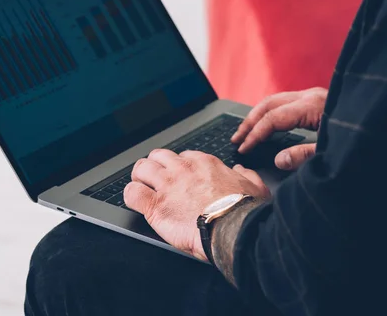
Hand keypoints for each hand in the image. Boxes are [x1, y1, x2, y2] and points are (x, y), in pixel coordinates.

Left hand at [123, 149, 269, 260]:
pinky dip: (131, 196)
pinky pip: (132, 193)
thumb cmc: (244, 211)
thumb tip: (242, 170)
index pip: (182, 156)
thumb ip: (246, 175)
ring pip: (141, 169)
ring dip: (139, 178)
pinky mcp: (155, 205)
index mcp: (203, 164)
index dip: (178, 168)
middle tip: (155, 180)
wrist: (234, 229)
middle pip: (157, 157)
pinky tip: (136, 201)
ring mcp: (166, 185)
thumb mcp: (255, 186)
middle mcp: (182, 170)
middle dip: (154, 167)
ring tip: (142, 187)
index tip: (179, 179)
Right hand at [231, 87, 326, 169]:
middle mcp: (309, 96)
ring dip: (256, 116)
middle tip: (236, 139)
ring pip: (274, 101)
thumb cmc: (363, 138)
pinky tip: (264, 126)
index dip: (255, 134)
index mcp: (312, 106)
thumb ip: (304, 156)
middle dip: (249, 122)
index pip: (273, 118)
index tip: (243, 148)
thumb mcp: (332, 150)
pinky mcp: (314, 100)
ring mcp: (312, 96)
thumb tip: (278, 161)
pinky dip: (269, 114)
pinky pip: (284, 103)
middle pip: (268, 104)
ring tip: (245, 132)